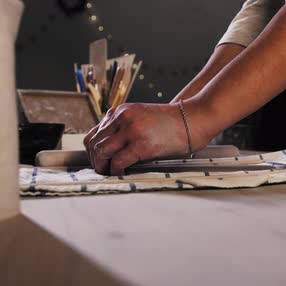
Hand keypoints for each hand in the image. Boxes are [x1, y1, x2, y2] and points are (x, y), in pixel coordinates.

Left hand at [83, 102, 208, 174]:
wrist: (193, 119)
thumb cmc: (171, 122)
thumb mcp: (141, 118)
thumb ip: (124, 128)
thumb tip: (110, 151)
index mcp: (120, 111)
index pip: (94, 133)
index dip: (93, 151)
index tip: (98, 161)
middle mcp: (122, 118)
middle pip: (94, 143)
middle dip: (95, 161)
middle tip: (101, 171)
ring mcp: (131, 130)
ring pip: (102, 152)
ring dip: (102, 167)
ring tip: (109, 173)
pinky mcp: (141, 144)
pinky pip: (118, 161)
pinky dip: (116, 170)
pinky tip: (121, 173)